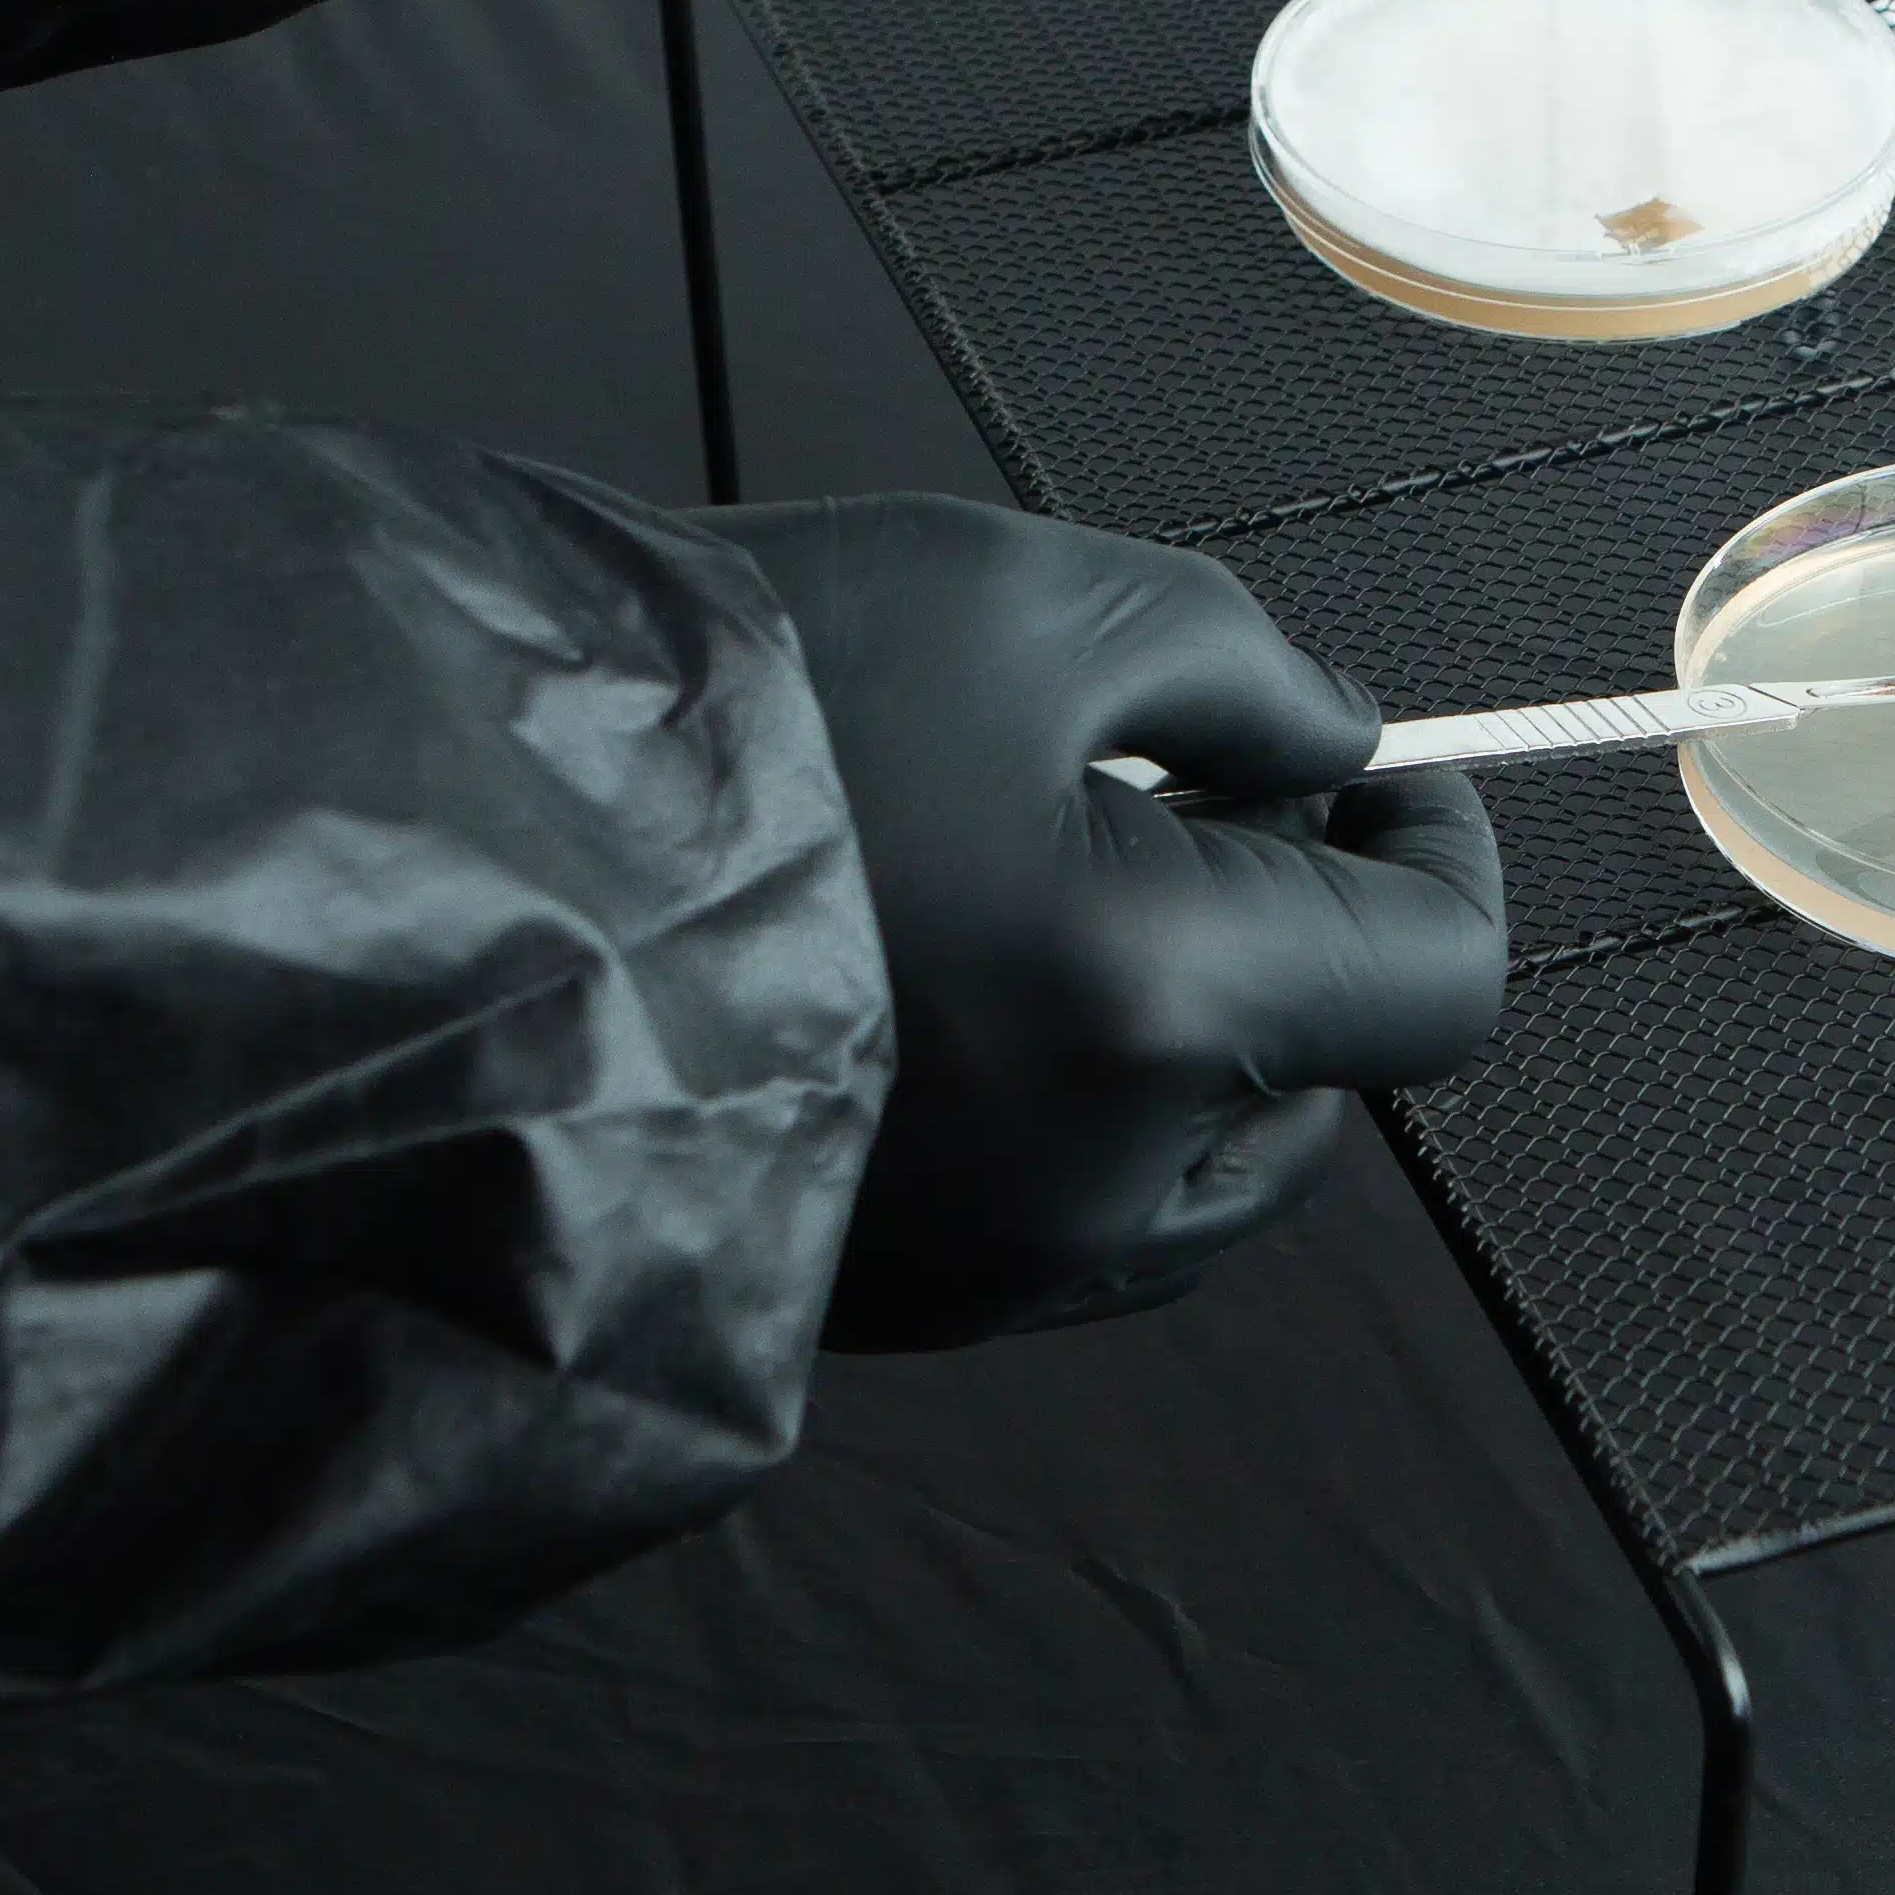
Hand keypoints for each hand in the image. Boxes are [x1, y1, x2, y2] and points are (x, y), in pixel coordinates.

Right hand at [712, 497, 1504, 1347]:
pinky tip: (959, 966)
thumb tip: (1336, 745)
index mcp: (1162, 1006)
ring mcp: (994, 1266)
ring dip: (1194, 1028)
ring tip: (1053, 872)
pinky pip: (1064, 1207)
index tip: (1381, 771)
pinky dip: (1071, 1096)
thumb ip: (1243, 669)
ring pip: (1200, 1165)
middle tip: (1195, 785)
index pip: (1442, 976)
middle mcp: (1100, 1181)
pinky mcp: (896, 1295)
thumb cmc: (730, 718)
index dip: (1440, 853)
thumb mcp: (1025, 600)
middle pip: (1332, 1083)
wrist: (453, 866)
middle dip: (1306, 933)